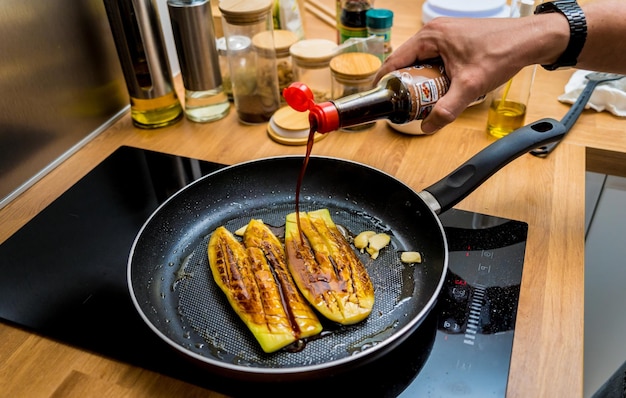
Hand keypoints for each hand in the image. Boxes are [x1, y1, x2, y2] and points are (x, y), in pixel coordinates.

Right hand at [376, 17, 535, 132]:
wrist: (530, 40)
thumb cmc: (503, 51)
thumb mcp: (470, 86)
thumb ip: (447, 109)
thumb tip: (428, 126)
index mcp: (431, 35)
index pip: (395, 59)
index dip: (384, 80)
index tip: (379, 97)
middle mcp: (435, 31)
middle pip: (407, 62)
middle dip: (404, 84)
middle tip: (403, 104)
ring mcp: (445, 35)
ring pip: (422, 62)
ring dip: (421, 81)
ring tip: (422, 99)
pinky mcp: (455, 41)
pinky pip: (435, 59)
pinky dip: (434, 75)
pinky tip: (442, 88)